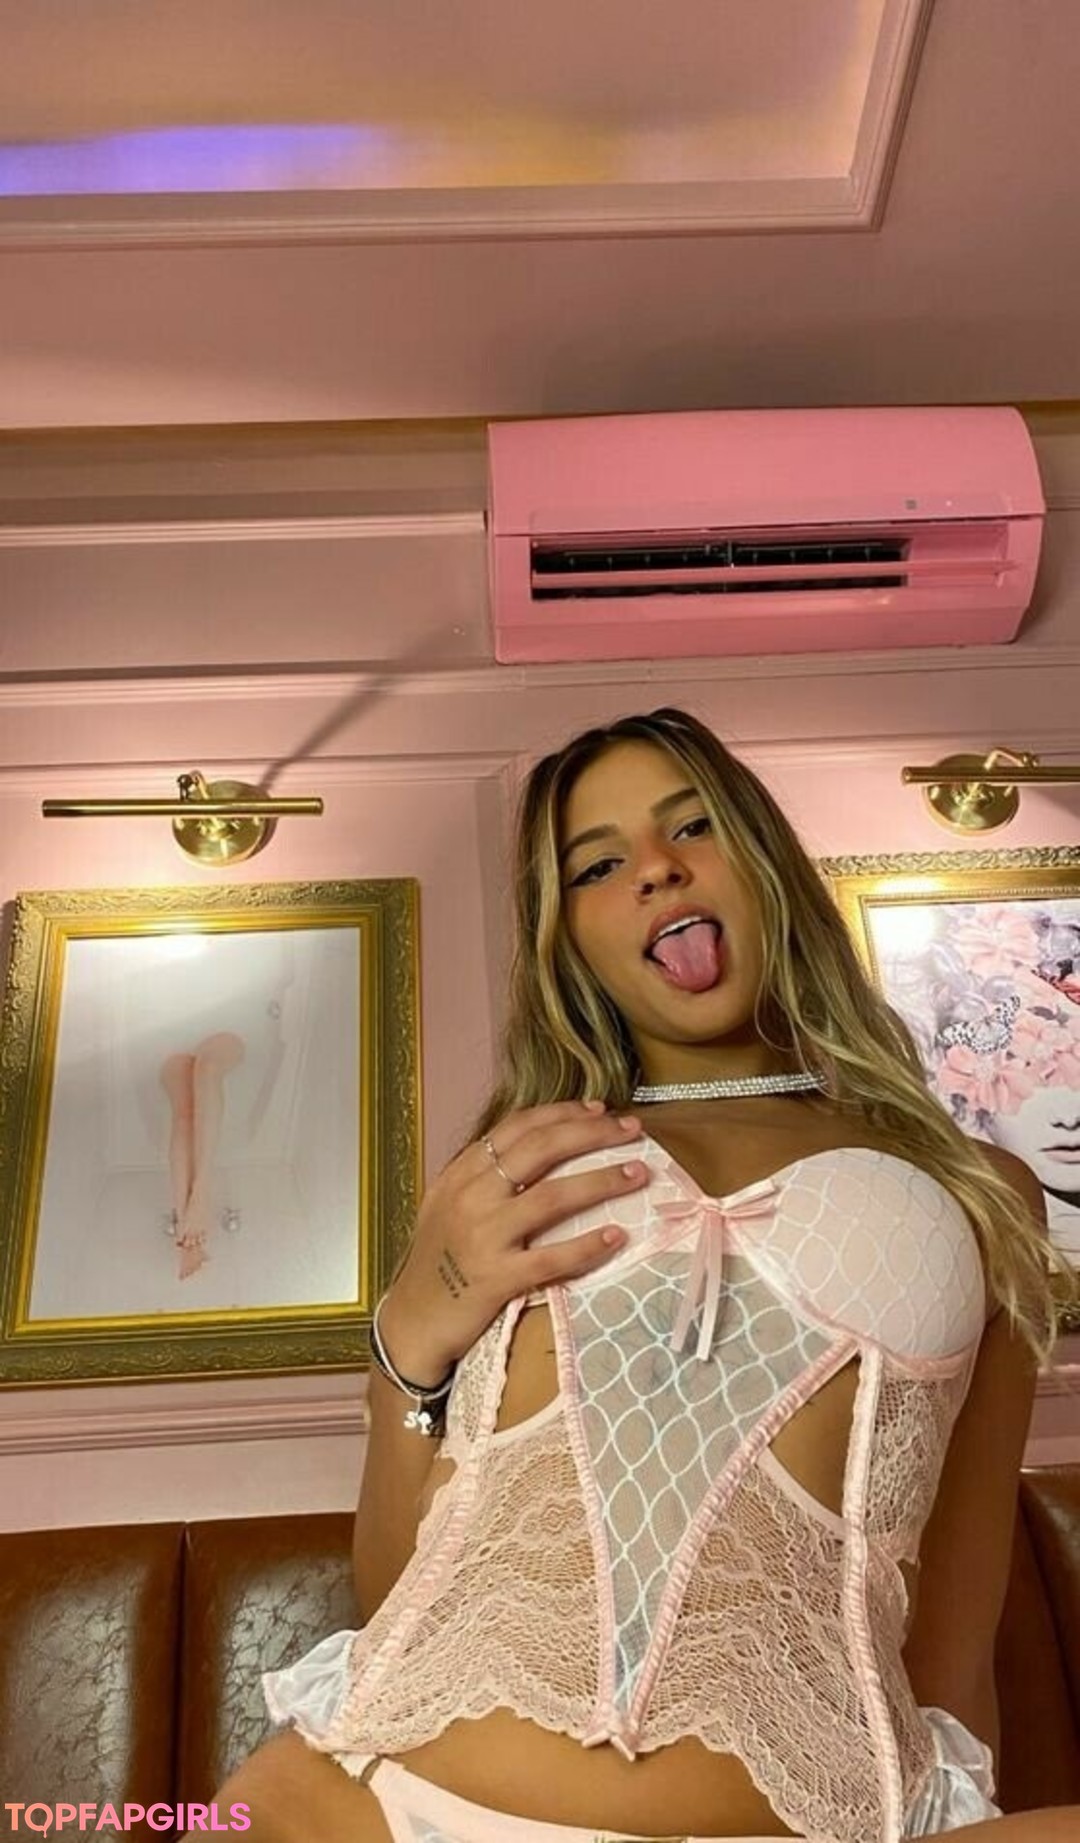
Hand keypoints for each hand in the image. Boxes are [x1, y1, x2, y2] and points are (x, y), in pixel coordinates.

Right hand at [378, 1101, 647, 1384]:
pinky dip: (587, 1246)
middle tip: (631, 1129)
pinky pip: (551, 1258)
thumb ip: (481, 1175)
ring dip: (601, 1180)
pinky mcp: (497, 1278)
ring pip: (552, 1197)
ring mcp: (484, 1237)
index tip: (600, 1110)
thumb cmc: (437, 1262)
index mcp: (461, 1175)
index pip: (517, 1128)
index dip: (563, 1113)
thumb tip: (538, 1147)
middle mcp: (471, 1197)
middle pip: (540, 1150)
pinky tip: (616, 1236)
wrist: (412, 1321)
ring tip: (638, 1173)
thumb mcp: (446, 1205)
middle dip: (592, 1133)